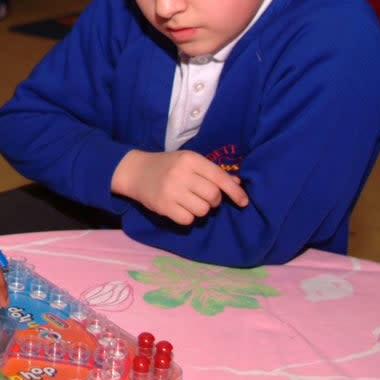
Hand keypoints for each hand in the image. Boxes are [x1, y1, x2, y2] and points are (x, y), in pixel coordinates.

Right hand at [111, 149, 248, 224]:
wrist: (135, 171)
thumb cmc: (167, 165)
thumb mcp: (188, 162)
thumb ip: (212, 172)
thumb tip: (237, 183)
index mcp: (190, 159)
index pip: (219, 177)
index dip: (235, 192)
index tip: (244, 202)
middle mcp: (181, 173)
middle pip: (213, 196)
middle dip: (213, 200)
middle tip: (203, 197)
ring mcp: (171, 190)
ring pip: (202, 210)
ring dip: (200, 209)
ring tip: (190, 202)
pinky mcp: (163, 206)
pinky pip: (188, 219)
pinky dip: (187, 217)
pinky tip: (179, 208)